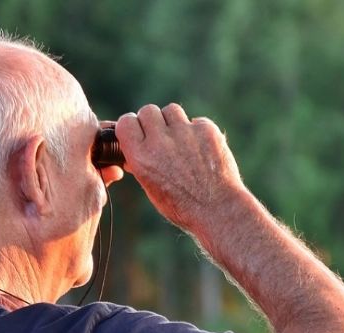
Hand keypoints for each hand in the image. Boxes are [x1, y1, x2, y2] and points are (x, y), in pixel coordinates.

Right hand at [114, 103, 245, 228]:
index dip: (132, 125)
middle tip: (161, 136)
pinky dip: (197, 132)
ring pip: (171, 110)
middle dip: (152, 121)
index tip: (138, 132)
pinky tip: (201, 149)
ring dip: (173, 122)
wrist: (217, 209)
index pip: (126, 122)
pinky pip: (196, 121)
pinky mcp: (206, 130)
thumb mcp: (152, 189)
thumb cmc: (182, 205)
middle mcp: (160, 142)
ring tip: (181, 141)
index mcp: (141, 157)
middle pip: (148, 111)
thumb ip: (140, 166)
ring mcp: (185, 133)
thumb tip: (131, 156)